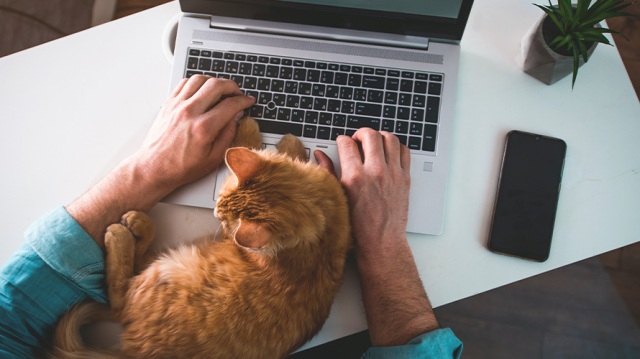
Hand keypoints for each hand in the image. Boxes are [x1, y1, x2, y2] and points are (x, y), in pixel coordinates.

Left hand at [67, 75, 253, 243]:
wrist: (155, 168)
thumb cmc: (182, 167)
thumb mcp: (214, 158)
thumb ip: (228, 135)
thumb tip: (237, 117)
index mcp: (204, 128)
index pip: (230, 104)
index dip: (244, 101)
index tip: (248, 101)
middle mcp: (190, 112)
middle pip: (217, 85)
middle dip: (232, 86)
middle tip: (237, 93)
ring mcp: (177, 106)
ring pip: (200, 79)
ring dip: (214, 81)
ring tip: (221, 90)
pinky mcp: (169, 104)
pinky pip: (184, 82)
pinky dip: (197, 82)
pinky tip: (202, 90)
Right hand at [324, 128, 410, 258]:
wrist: (381, 241)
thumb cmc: (358, 226)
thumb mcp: (337, 198)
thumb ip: (328, 172)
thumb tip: (320, 155)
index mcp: (354, 177)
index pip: (347, 143)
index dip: (342, 140)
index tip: (342, 143)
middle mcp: (375, 172)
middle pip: (370, 135)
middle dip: (361, 133)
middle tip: (358, 140)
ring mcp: (392, 174)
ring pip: (390, 139)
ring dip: (380, 136)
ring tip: (374, 143)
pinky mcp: (405, 178)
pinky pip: (405, 151)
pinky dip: (397, 147)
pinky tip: (389, 152)